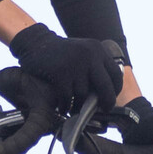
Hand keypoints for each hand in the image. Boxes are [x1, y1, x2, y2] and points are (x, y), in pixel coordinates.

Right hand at [8, 24, 124, 112]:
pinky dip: (65, 105)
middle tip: (101, 110)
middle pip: (105, 87)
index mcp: (98, 50)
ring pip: (84, 94)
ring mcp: (76, 63)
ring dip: (79, 106)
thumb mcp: (83, 52)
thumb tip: (108, 92)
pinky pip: (68, 96)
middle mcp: (90, 55)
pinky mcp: (61, 72)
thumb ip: (96, 66)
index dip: (115, 90)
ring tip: (75, 110)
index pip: (116, 74)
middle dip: (105, 102)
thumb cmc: (61, 52)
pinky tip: (63, 108)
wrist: (36, 43)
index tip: (110, 99)